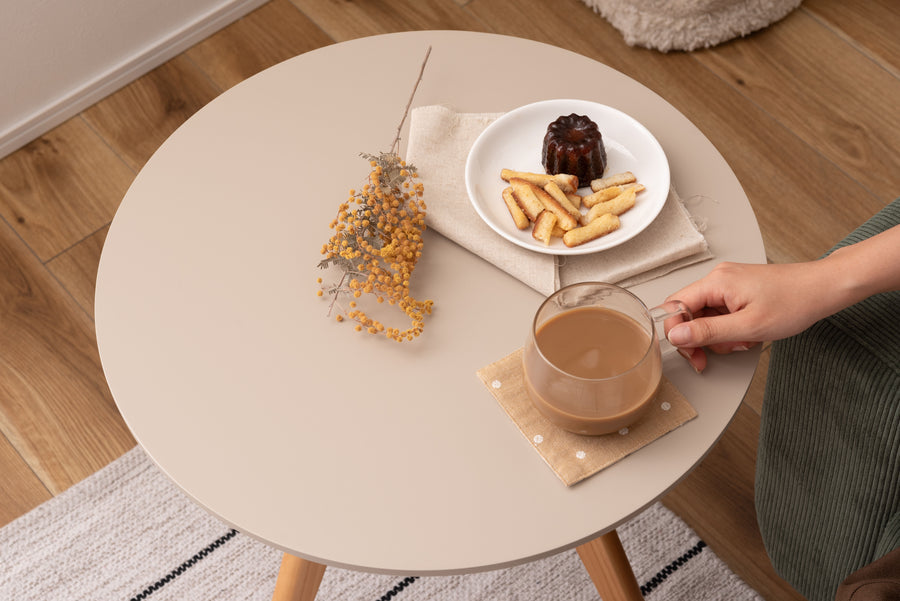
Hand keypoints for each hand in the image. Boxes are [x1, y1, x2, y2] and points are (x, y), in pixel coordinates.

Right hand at [664, 261, 835, 371]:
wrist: (823, 289)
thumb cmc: (794, 302)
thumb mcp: (749, 326)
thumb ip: (708, 332)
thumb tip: (676, 335)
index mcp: (717, 282)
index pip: (675, 306)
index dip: (677, 332)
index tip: (690, 352)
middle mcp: (718, 278)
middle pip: (688, 312)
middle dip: (699, 338)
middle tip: (708, 357)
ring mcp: (728, 283)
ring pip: (704, 315)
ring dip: (717, 335)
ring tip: (741, 340)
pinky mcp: (738, 290)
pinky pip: (720, 312)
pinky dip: (728, 328)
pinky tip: (746, 333)